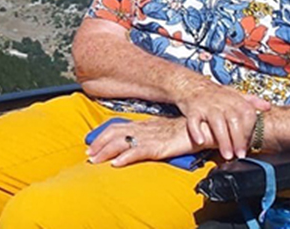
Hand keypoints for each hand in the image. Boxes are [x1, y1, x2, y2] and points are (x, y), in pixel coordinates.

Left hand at [86, 117, 201, 167]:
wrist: (201, 128)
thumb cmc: (182, 131)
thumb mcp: (160, 132)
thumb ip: (147, 136)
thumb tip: (134, 142)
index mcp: (144, 125)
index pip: (117, 127)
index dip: (102, 136)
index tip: (91, 145)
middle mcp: (144, 129)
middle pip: (115, 133)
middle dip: (99, 144)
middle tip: (88, 154)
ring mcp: (150, 137)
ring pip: (122, 142)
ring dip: (106, 151)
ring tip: (95, 160)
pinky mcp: (159, 146)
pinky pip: (139, 151)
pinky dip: (126, 157)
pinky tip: (117, 164)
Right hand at [174, 81, 270, 160]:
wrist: (192, 85)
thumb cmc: (216, 94)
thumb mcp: (235, 93)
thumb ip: (251, 101)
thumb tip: (268, 107)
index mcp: (234, 99)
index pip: (247, 114)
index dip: (248, 130)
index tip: (249, 144)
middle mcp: (222, 102)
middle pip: (233, 120)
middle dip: (238, 139)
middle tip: (240, 154)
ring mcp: (207, 106)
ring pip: (216, 122)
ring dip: (222, 140)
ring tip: (227, 155)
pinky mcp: (193, 110)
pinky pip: (194, 120)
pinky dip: (196, 131)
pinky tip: (200, 141)